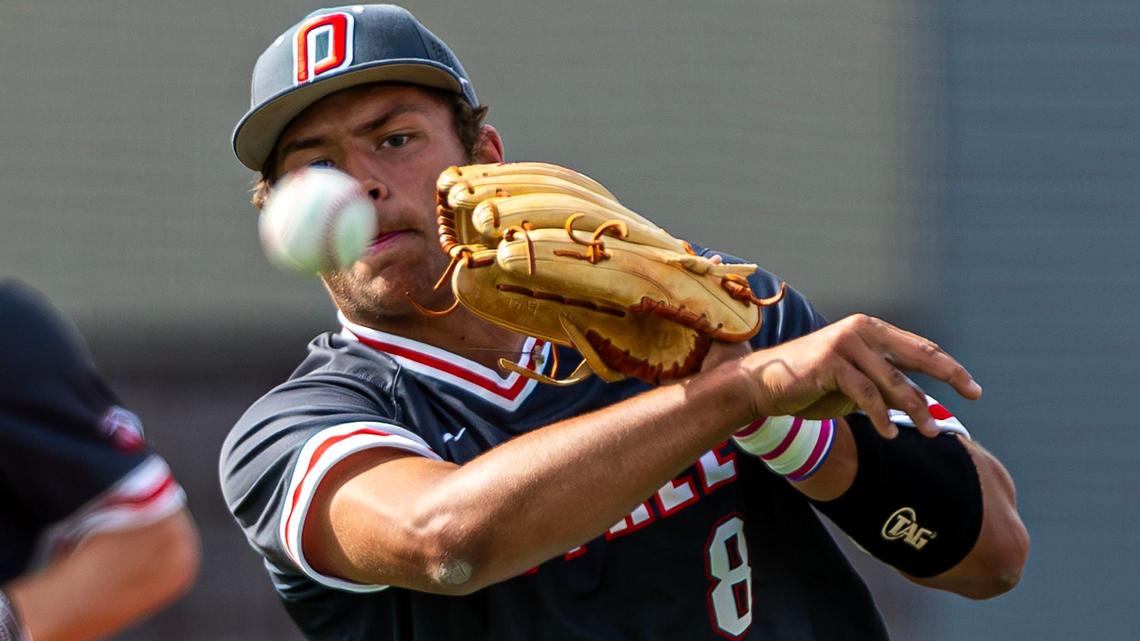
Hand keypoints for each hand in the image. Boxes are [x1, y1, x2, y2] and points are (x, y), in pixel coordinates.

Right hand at [735, 314, 980, 437]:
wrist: (764, 384)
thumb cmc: (810, 385)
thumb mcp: (855, 385)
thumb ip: (884, 385)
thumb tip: (919, 403)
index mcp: (871, 331)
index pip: (920, 348)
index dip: (949, 368)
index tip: (973, 389)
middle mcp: (862, 330)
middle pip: (918, 354)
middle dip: (950, 375)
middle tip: (974, 394)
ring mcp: (846, 343)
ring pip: (893, 380)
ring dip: (915, 408)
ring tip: (932, 431)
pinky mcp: (831, 362)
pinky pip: (865, 393)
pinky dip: (880, 416)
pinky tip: (890, 433)